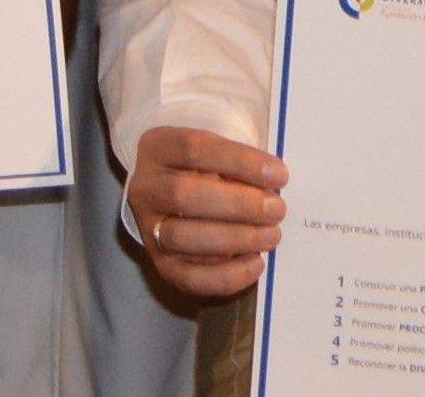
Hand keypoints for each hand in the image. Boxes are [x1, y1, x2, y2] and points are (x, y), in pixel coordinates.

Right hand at [125, 124, 288, 295]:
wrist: (173, 199)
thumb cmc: (204, 171)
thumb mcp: (215, 155)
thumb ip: (238, 166)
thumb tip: (274, 184)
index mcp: (157, 148)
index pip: (194, 148)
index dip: (240, 162)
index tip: (280, 175)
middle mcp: (144, 188)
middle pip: (182, 194)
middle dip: (238, 205)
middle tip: (276, 209)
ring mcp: (148, 228)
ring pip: (181, 237)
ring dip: (235, 238)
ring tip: (271, 235)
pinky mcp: (160, 264)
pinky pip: (188, 277)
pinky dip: (226, 275)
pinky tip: (255, 262)